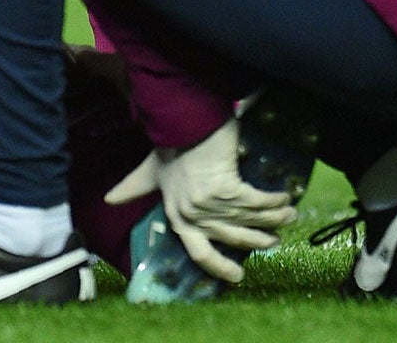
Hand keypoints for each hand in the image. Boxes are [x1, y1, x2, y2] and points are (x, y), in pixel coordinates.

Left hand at [105, 119, 295, 283]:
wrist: (182, 120)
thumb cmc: (168, 145)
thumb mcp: (149, 170)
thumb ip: (133, 187)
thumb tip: (108, 199)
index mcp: (177, 216)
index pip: (199, 252)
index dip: (220, 267)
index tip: (238, 275)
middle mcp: (192, 215)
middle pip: (232, 238)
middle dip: (258, 240)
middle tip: (274, 242)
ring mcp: (209, 203)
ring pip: (249, 219)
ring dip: (273, 219)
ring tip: (289, 216)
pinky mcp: (226, 187)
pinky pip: (257, 201)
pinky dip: (273, 201)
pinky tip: (286, 198)